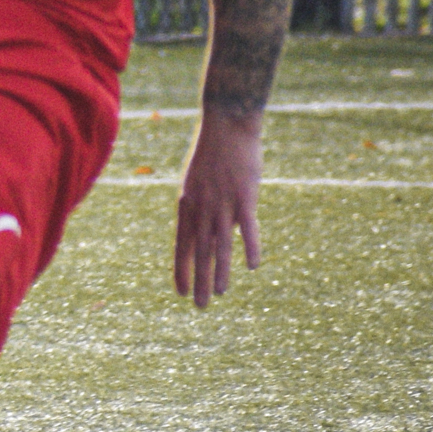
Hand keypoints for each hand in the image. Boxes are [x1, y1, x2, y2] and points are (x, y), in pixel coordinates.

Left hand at [172, 108, 264, 307]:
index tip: (180, 292)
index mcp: (187, 205)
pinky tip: (252, 267)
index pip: (181, 245)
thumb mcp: (196, 181)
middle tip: (199, 307)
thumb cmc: (212, 153)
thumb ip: (199, 205)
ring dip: (220, 272)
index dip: (181, 270)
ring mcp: (222, 204)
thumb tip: (204, 225)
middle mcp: (201, 209)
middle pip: (200, 252)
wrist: (226, 125)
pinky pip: (248, 228)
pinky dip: (250, 247)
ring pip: (220, 245)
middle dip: (199, 281)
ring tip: (219, 295)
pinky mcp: (245, 197)